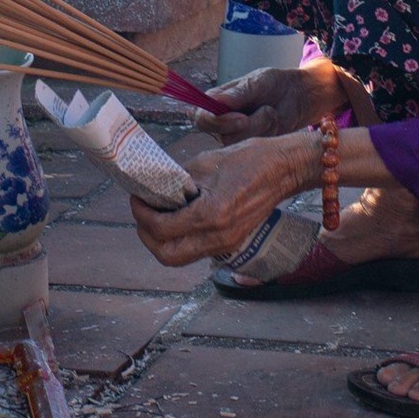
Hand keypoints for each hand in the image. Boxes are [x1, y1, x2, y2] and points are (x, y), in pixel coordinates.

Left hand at [129, 135, 311, 266]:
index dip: (141, 214)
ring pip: (180, 257)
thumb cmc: (247, 159)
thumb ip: (177, 181)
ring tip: (157, 216)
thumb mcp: (204, 164)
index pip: (162, 229)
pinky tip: (177, 219)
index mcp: (211, 214)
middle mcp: (218, 236)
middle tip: (142, 213)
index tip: (137, 199)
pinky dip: (180, 239)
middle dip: (147, 236)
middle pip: (167, 256)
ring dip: (162, 241)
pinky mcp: (231, 243)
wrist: (281, 170)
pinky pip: (196, 251)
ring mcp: (226, 243)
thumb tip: (154, 189)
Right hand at [194, 62, 341, 145]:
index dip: (215, 121)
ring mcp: (235, 135)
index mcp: (215, 101)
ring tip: (271, 112)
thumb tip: (213, 100)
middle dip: (245, 126)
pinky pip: (253, 147)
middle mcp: (220, 120)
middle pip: (217, 134)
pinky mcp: (250, 145)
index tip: (241, 118)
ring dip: (260, 127)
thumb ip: (236, 93)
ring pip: (238, 142)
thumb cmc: (274, 84)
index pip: (200, 117)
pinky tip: (274, 122)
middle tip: (266, 111)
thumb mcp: (257, 82)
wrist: (298, 96)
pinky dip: (267, 133)